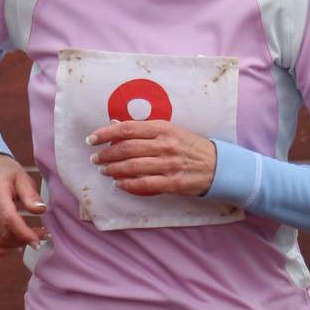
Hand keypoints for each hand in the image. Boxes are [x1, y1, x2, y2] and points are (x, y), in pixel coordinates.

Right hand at [0, 153, 47, 255]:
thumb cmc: (8, 173)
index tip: (39, 240)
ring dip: (15, 245)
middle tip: (40, 235)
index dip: (25, 234)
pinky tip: (14, 247)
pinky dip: (0, 251)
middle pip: (4, 233)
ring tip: (29, 239)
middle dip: (24, 239)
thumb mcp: (23, 178)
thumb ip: (31, 195)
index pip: (9, 219)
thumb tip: (41, 210)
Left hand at [87, 120, 217, 196]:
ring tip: (104, 170)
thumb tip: (115, 125)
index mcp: (163, 128)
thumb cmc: (189, 146)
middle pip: (127, 149)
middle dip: (106, 154)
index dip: (105, 134)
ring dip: (113, 169)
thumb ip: (142, 129)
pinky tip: (118, 183)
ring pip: (133, 166)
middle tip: (95, 158)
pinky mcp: (173, 182)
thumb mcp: (169, 131)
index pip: (127, 129)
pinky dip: (128, 184)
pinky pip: (145, 184)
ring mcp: (169, 164)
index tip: (92, 139)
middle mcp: (165, 145)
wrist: (217, 165)